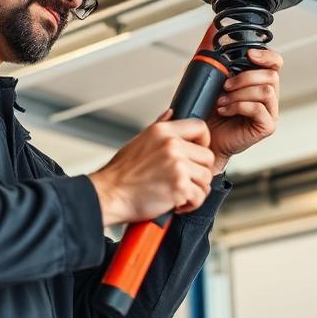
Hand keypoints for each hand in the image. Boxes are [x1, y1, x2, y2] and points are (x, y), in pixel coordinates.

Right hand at [89, 110, 215, 225]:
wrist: (109, 194)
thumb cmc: (120, 173)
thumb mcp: (138, 140)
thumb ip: (159, 127)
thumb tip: (171, 114)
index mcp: (163, 131)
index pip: (200, 127)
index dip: (204, 142)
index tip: (198, 154)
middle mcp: (172, 145)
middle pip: (208, 157)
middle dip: (199, 172)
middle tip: (185, 180)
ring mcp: (177, 165)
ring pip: (206, 178)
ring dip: (195, 190)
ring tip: (178, 193)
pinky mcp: (179, 186)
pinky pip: (200, 196)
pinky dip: (190, 204)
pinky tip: (176, 203)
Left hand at [207, 48, 281, 172]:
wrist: (204, 138)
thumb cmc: (208, 110)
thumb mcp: (208, 77)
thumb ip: (213, 55)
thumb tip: (212, 28)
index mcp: (258, 80)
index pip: (275, 62)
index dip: (266, 55)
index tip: (249, 54)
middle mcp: (268, 95)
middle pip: (271, 75)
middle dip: (245, 77)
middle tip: (225, 86)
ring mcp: (269, 111)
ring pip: (266, 91)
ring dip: (240, 93)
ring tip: (222, 101)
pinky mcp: (266, 126)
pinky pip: (259, 109)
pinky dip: (239, 106)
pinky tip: (225, 110)